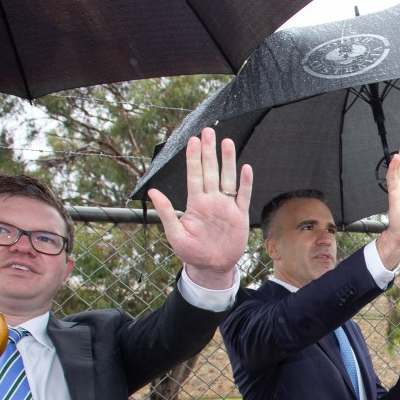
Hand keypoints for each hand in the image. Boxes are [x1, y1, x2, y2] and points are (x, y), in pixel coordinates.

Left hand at [148, 127, 251, 287]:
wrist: (212, 267)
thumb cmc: (191, 252)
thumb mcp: (175, 234)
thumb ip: (167, 212)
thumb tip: (153, 191)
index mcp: (195, 204)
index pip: (194, 175)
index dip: (194, 158)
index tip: (193, 140)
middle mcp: (211, 201)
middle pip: (210, 171)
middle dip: (209, 151)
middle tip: (208, 131)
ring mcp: (226, 207)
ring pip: (227, 179)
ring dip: (228, 161)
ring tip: (227, 142)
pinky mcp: (239, 216)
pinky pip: (243, 196)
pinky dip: (245, 183)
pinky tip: (245, 169)